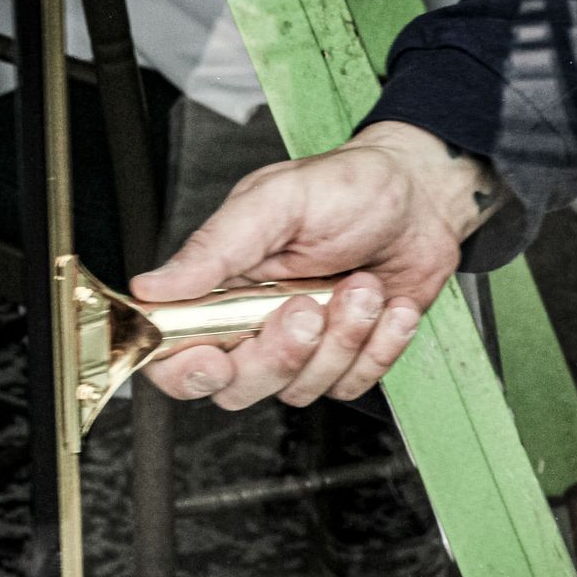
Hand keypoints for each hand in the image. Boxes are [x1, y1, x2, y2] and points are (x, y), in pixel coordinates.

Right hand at [131, 121, 501, 407]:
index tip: (215, 360)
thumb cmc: (349, 187)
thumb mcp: (275, 201)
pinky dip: (380, 346)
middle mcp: (256, 324)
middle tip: (309, 304)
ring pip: (301, 389)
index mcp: (222, 286)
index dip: (186, 372)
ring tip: (362, 284)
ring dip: (342, 339)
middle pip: (239, 387)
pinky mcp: (351, 357)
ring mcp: (305, 346)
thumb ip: (214, 248)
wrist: (423, 196)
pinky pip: (352, 384)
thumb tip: (153, 286)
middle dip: (281, 353)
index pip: (175, 356)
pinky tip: (389, 305)